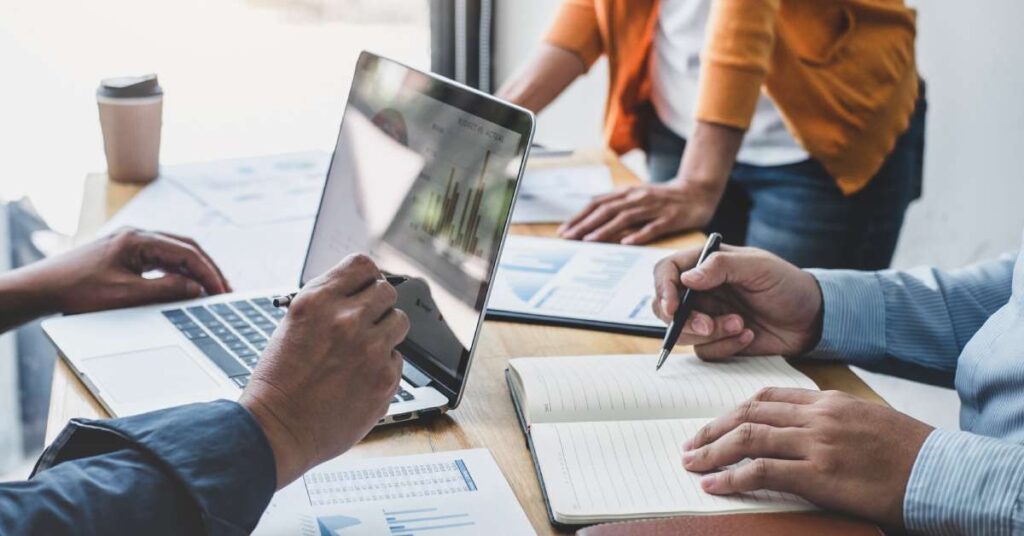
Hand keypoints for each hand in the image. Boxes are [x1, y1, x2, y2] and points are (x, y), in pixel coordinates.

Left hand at [16, 228, 229, 315]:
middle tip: (225, 291)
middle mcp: (138, 236)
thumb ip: (166, 290)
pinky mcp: (125, 255)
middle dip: (208, 269)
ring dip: (194, 271)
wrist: (41, 289)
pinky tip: (185, 287)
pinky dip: (178, 273)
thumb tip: (196, 288)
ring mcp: (131, 244)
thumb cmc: (78, 290)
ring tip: (210, 291)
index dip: (209, 273)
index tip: (223, 292)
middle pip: (185, 248)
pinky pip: (161, 260)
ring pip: (174, 253)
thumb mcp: (127, 295)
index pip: (188, 252)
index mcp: (139, 239)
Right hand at [239, 254, 407, 487]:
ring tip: (364, 352)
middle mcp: (346, 319)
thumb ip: (328, 304)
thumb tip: (358, 292)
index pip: (362, 265)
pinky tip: (360, 379)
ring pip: (400, 321)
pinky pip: (398, 358)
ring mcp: (369, 348)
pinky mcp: (385, 377)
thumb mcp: (293, 325)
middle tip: (365, 324)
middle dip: (377, 305)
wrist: (276, 430)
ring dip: (386, 333)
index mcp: (317, 301)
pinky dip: (384, 366)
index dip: (366, 277)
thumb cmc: (278, 383)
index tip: (365, 288)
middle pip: (387, 290)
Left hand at [557, 182, 719, 244]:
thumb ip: (617, 207)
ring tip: (589, 241)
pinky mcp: (671, 218)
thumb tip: (591, 222)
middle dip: (586, 224)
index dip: (580, 216)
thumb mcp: (637, 197)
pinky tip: (626, 243)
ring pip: (626, 218)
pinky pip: (653, 227)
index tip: (564, 230)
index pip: (598, 204)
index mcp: (628, 193)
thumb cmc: (663, 199)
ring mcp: (655, 207)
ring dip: (605, 229)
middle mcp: (638, 197)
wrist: (697, 191)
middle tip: (569, 238)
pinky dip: (638, 235)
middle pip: (607, 210)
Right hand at [652, 245, 823, 359]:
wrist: (812, 319)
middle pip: (665, 307)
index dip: (662, 289)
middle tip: (708, 326)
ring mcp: (707, 316)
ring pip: (683, 333)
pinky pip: (705, 351)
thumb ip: (722, 266)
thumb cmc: (788, 285)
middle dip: (684, 321)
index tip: (673, 309)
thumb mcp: (759, 267)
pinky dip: (725, 346)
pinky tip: (748, 336)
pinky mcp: (717, 340)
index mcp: (705, 265)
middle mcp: (700, 291)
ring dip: (710, 334)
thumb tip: (686, 278)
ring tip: (741, 325)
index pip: (666, 272)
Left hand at [682, 388, 933, 528]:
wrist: (941, 472)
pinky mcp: (818, 474)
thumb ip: (828, 420)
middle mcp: (817, 416)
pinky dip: (731, 478)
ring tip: (691, 463)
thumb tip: (795, 430)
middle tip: (689, 444)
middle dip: (712, 428)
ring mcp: (817, 443)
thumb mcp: (865, 420)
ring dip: (712, 451)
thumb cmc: (907, 451)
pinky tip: (713, 485)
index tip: (713, 424)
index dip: (732, 410)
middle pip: (749, 413)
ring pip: (748, 438)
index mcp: (827, 399)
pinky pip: (761, 472)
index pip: (766, 397)